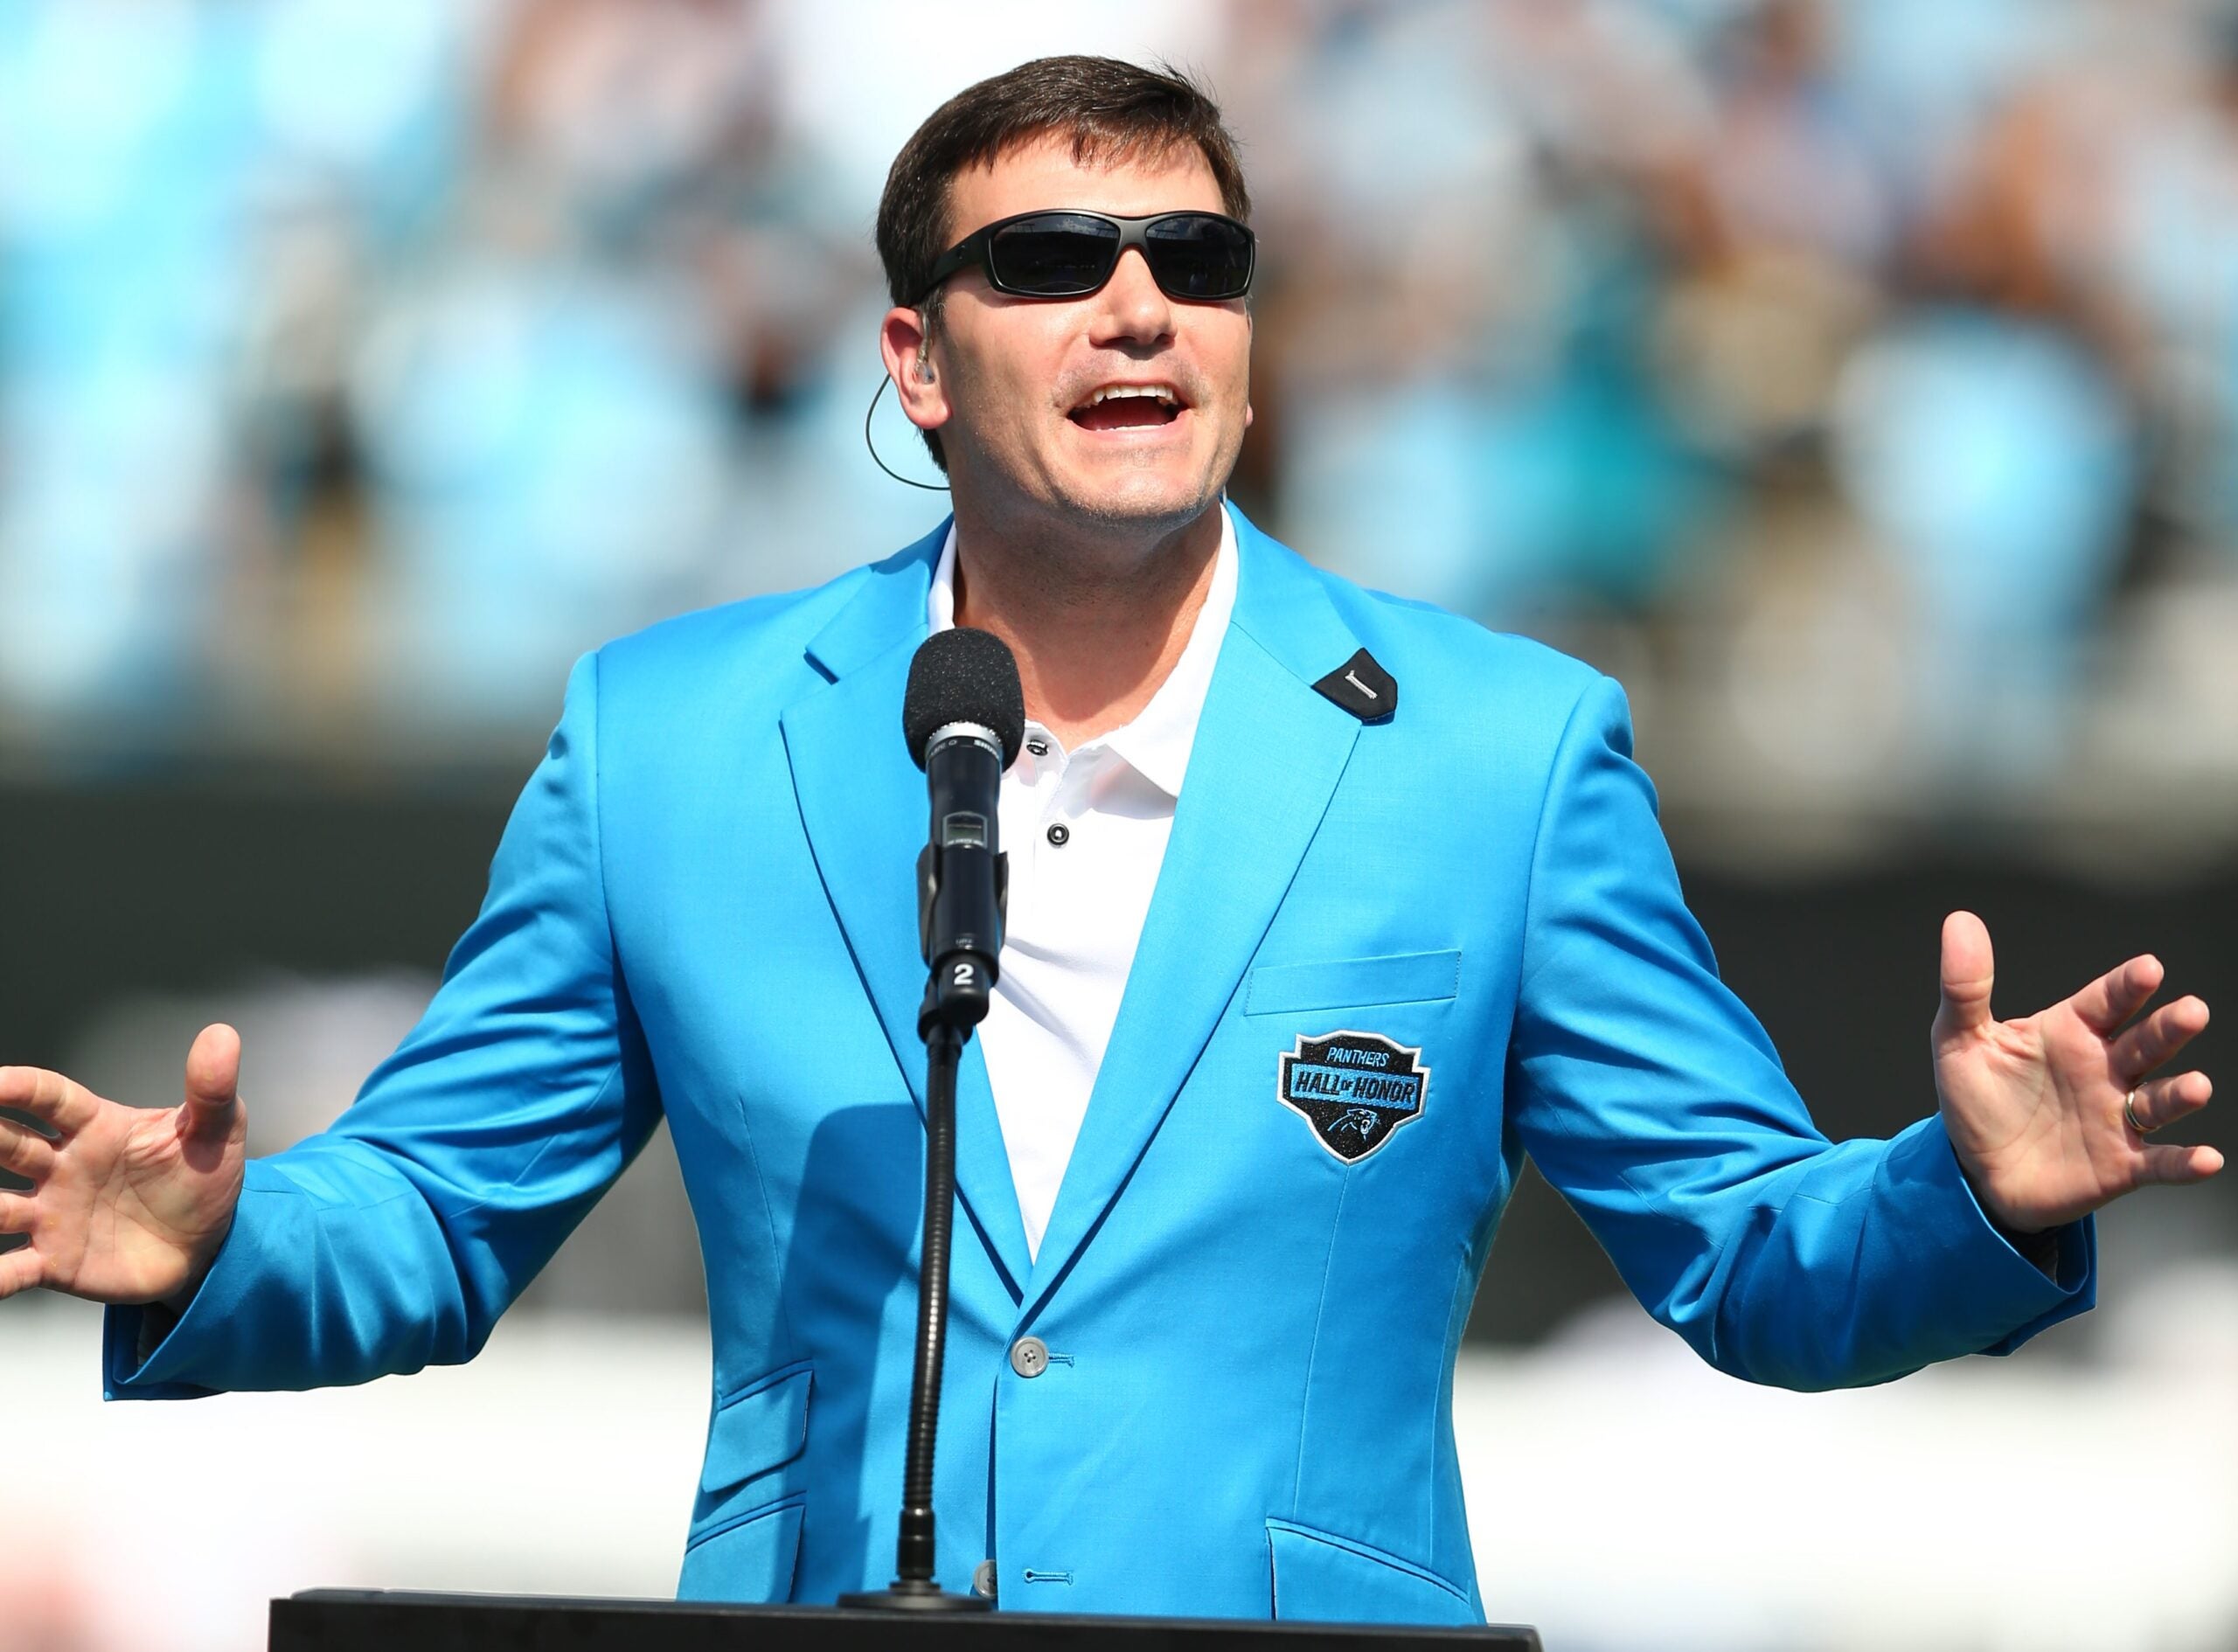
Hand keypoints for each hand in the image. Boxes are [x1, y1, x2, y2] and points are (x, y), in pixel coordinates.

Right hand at [0, 1024, 247, 1304]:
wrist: (205, 1245)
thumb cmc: (200, 1181)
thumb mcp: (217, 1132)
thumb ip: (213, 1090)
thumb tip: (221, 1036)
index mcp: (96, 1129)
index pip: (49, 1099)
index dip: (19, 1088)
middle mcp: (62, 1168)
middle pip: (8, 1144)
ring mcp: (51, 1215)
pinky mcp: (53, 1261)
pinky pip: (10, 1271)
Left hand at [1934, 912, 2221, 1233]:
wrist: (1977, 1170)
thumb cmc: (1977, 1098)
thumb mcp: (1960, 1040)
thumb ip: (1964, 986)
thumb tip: (1960, 921)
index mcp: (2070, 1032)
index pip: (2106, 1001)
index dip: (2128, 986)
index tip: (2149, 969)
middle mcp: (2105, 1069)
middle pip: (2146, 1043)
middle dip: (2170, 1028)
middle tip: (2192, 1011)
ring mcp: (2117, 1116)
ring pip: (2159, 1101)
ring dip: (2180, 1094)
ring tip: (2195, 1087)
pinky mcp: (2123, 1164)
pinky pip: (2160, 1163)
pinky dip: (2185, 1163)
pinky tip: (2206, 1160)